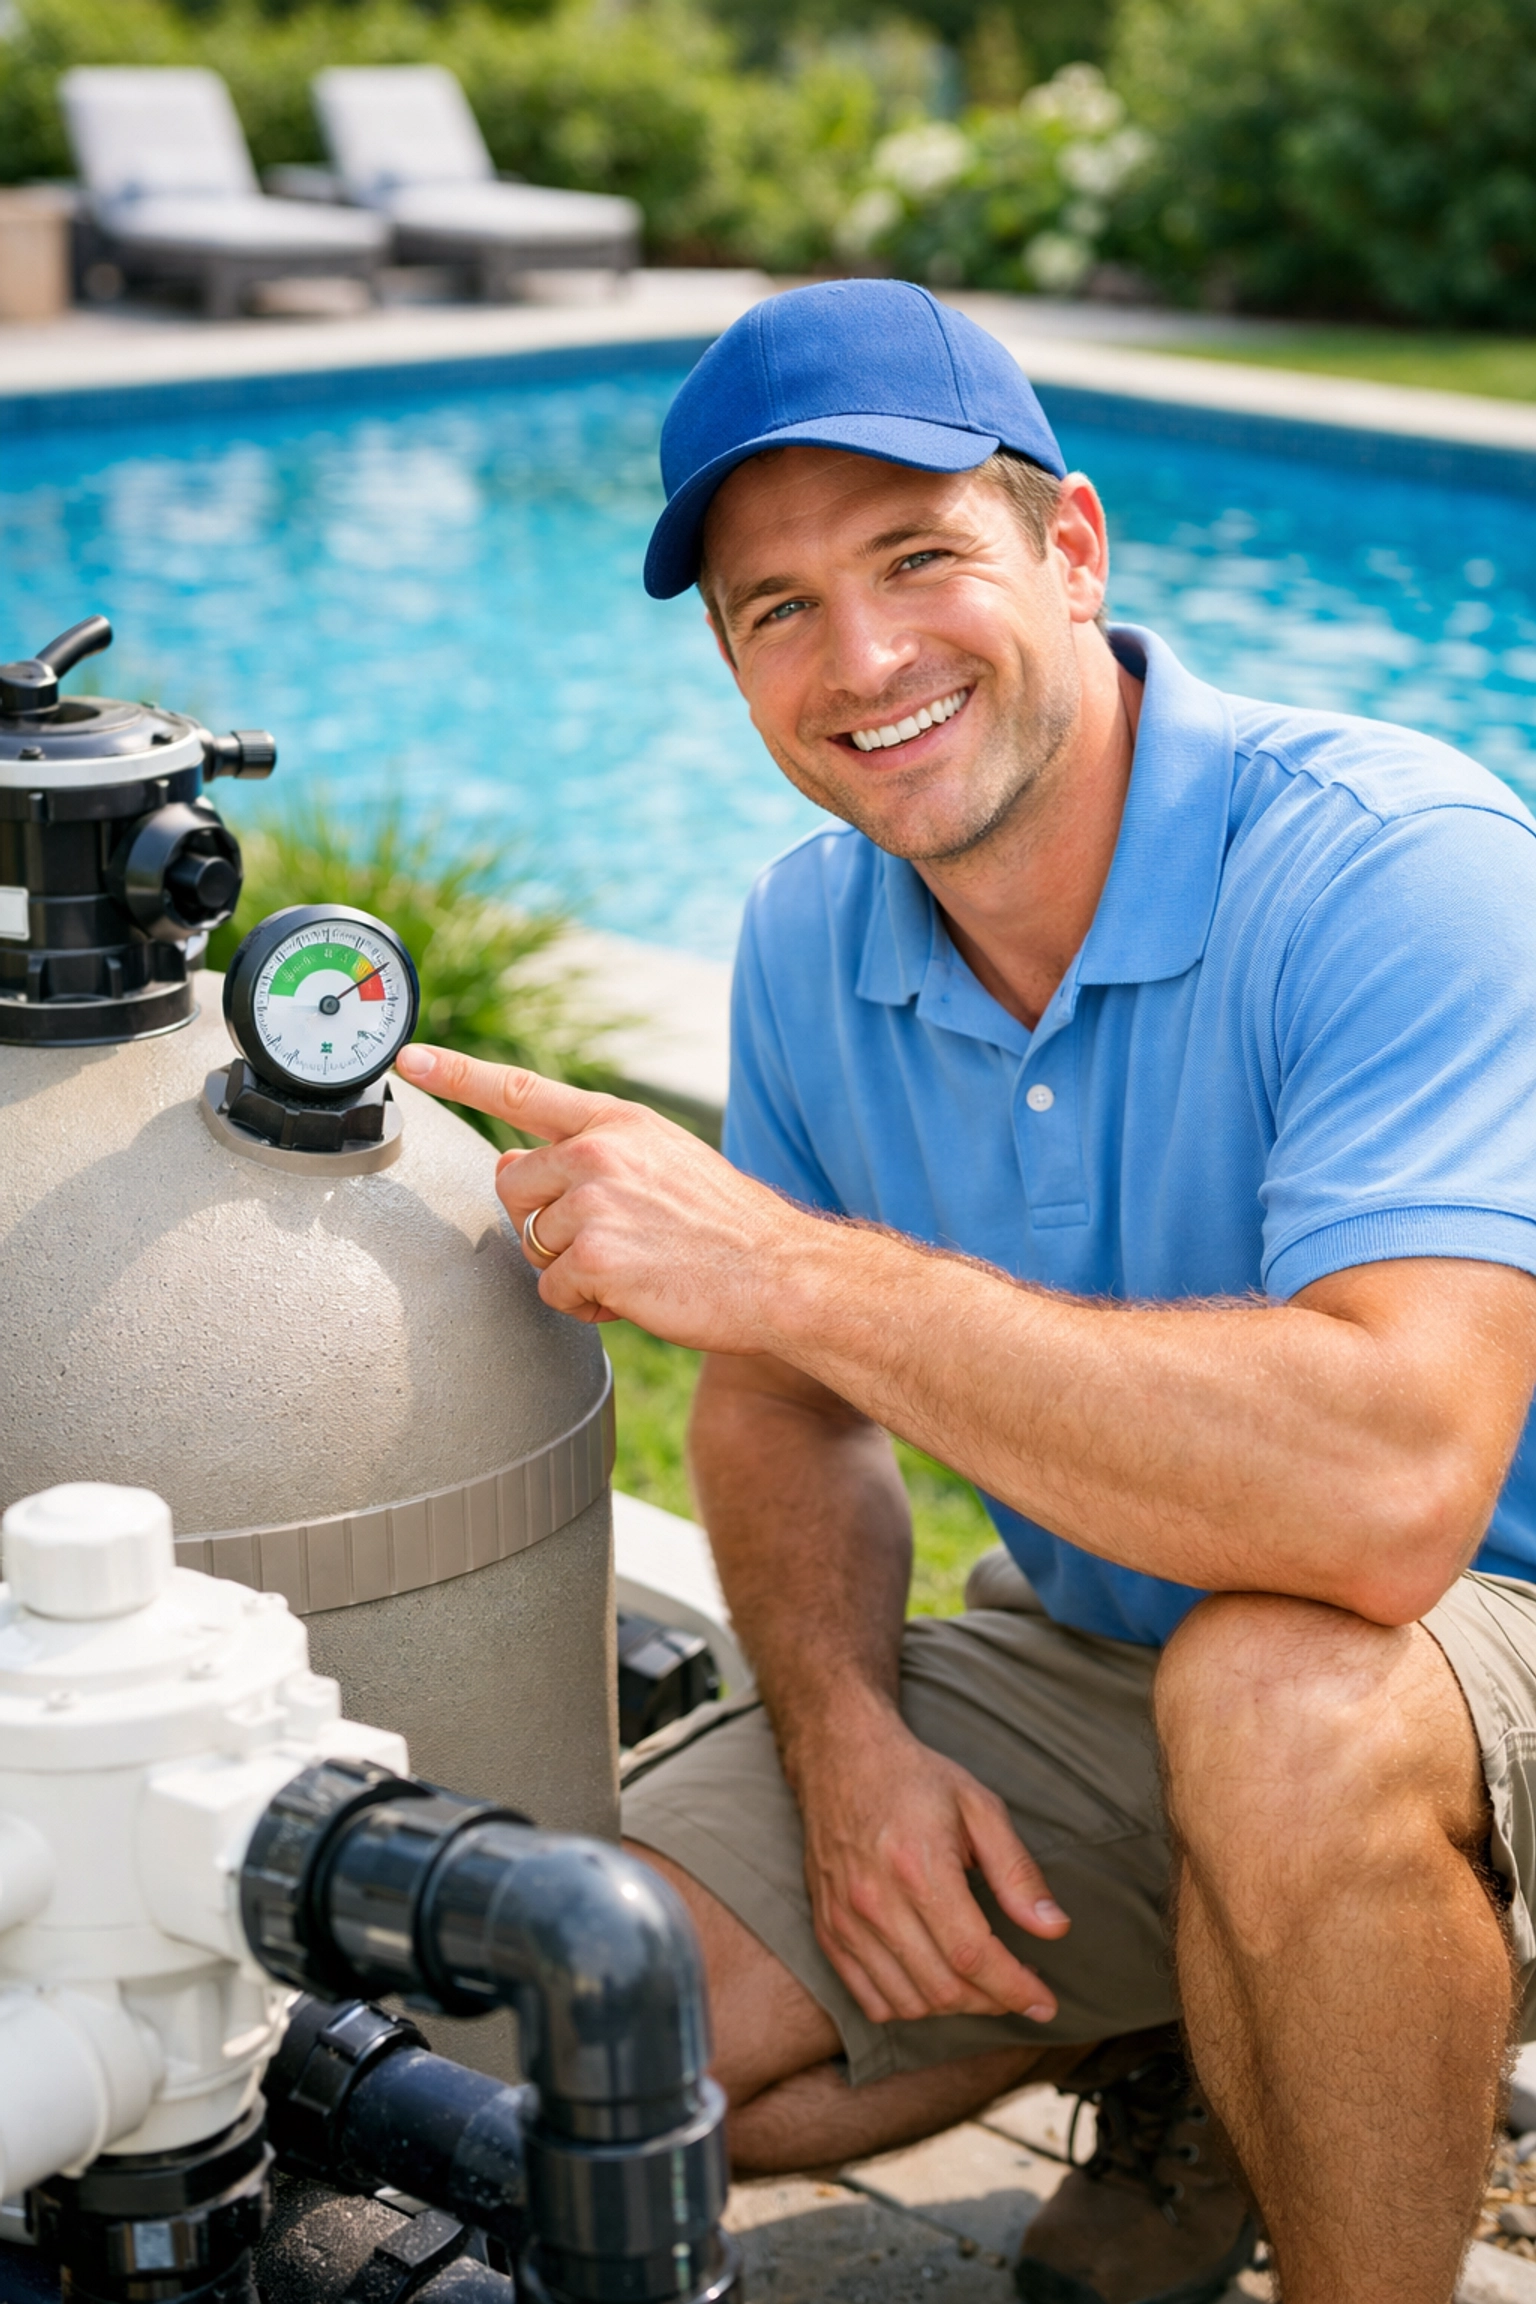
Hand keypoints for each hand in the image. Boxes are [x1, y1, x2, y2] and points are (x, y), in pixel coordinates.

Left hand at [394, 1045, 812, 1348]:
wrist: (781, 1274)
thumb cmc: (725, 1227)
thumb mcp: (661, 1165)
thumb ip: (585, 1159)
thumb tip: (504, 1164)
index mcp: (617, 1122)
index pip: (519, 1090)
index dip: (457, 1073)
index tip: (409, 1059)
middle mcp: (599, 1152)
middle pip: (511, 1188)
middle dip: (542, 1223)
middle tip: (608, 1241)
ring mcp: (594, 1202)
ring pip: (531, 1245)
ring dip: (571, 1270)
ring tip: (635, 1267)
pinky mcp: (594, 1256)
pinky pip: (552, 1291)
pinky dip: (586, 1305)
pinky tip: (636, 1294)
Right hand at [793, 1704, 1069, 2025]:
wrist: (841, 1758)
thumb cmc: (916, 1780)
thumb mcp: (979, 1808)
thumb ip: (1018, 1872)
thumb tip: (1055, 1928)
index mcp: (918, 1866)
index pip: (972, 1955)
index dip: (1015, 1989)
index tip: (1045, 2003)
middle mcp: (875, 1900)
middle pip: (942, 1988)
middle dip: (992, 2001)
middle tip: (1019, 1985)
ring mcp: (844, 1919)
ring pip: (907, 2003)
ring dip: (954, 2007)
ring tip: (980, 1984)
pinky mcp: (827, 1929)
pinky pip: (869, 1999)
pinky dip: (907, 2007)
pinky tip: (932, 1984)